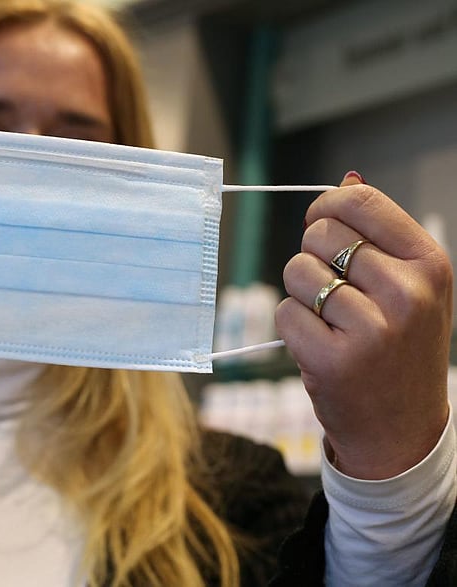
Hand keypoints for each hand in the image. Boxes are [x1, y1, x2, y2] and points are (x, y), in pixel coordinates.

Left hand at [275, 172, 451, 479]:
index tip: (320, 223)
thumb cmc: (400, 348)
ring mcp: (371, 329)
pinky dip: (292, 325)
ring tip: (331, 322)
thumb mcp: (411, 287)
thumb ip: (380, 234)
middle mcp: (407, 293)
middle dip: (313, 257)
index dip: (326, 207)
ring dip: (302, 293)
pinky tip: (319, 345)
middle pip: (320, 235)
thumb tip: (347, 178)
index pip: (360, 202)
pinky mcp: (332, 359)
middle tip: (334, 291)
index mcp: (430, 265)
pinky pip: (285, 311)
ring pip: (297, 272)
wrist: (401, 429)